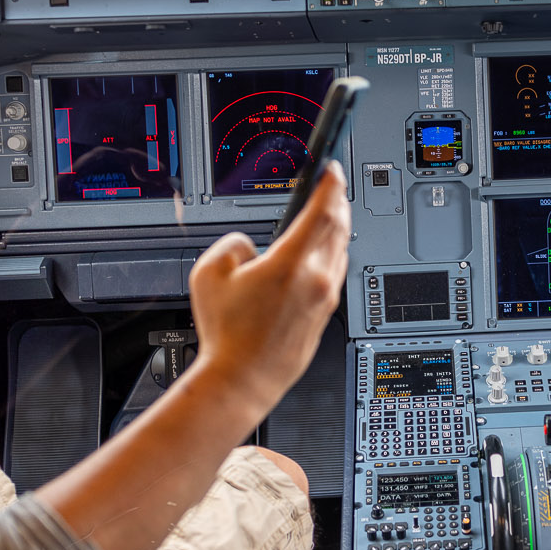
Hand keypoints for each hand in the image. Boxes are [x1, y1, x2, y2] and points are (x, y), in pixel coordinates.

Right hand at [184, 161, 350, 415]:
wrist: (242, 381)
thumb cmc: (226, 335)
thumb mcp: (209, 274)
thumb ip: (231, 244)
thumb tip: (250, 245)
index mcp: (291, 263)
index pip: (322, 210)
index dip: (330, 183)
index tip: (331, 168)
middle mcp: (316, 280)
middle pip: (340, 227)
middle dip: (338, 200)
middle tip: (333, 184)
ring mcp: (325, 300)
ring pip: (342, 251)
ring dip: (339, 227)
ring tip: (330, 213)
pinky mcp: (325, 316)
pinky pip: (337, 274)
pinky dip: (334, 254)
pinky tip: (323, 253)